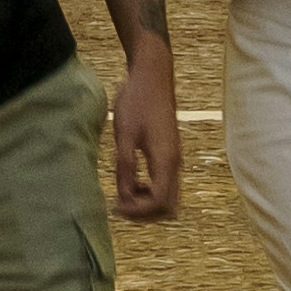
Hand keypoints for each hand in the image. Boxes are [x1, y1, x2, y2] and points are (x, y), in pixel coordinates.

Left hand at [106, 37, 182, 224]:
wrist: (152, 76)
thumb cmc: (137, 101)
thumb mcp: (125, 135)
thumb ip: (125, 167)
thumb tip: (123, 196)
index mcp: (165, 160)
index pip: (159, 202)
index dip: (138, 212)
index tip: (115, 208)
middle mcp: (174, 163)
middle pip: (168, 206)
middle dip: (144, 213)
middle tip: (118, 207)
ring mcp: (173, 159)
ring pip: (167, 197)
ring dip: (146, 203)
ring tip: (122, 196)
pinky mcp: (168, 154)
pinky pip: (164, 184)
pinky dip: (148, 192)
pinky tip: (129, 183)